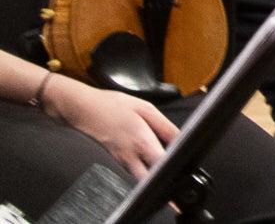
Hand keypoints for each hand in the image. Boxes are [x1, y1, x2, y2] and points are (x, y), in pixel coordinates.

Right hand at [41, 74, 177, 180]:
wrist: (82, 109)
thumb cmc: (113, 106)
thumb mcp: (145, 108)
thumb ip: (164, 126)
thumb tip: (181, 139)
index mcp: (141, 141)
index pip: (162, 163)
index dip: (173, 165)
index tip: (181, 162)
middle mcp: (130, 156)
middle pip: (149, 178)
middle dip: (160, 176)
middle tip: (169, 168)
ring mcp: (119, 162)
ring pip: (138, 178)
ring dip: (149, 174)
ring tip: (157, 162)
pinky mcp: (112, 162)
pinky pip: (128, 171)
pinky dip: (138, 169)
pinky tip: (143, 159)